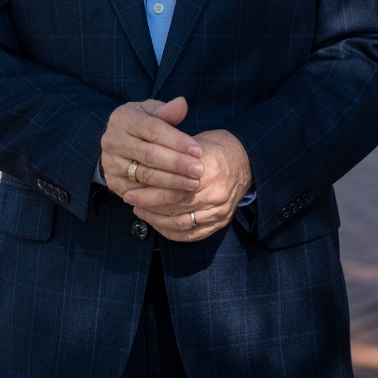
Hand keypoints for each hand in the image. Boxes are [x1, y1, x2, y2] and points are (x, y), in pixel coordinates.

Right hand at [101, 97, 203, 198]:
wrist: (119, 142)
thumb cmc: (142, 124)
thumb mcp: (152, 111)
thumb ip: (167, 110)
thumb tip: (182, 104)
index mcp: (122, 118)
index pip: (153, 130)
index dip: (177, 141)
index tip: (198, 150)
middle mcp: (112, 140)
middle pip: (149, 155)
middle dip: (177, 163)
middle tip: (198, 170)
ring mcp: (110, 163)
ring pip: (145, 175)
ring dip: (172, 181)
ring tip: (193, 183)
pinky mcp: (113, 182)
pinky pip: (139, 192)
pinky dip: (160, 195)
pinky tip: (178, 194)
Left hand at [124, 129, 251, 241]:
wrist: (247, 159)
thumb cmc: (215, 147)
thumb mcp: (194, 142)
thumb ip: (172, 154)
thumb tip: (141, 164)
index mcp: (207, 169)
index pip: (171, 185)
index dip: (147, 188)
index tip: (130, 186)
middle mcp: (215, 193)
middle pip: (173, 205)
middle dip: (147, 204)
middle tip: (130, 199)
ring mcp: (219, 211)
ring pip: (180, 223)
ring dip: (155, 219)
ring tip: (140, 210)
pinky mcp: (221, 222)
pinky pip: (191, 235)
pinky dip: (170, 231)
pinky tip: (156, 222)